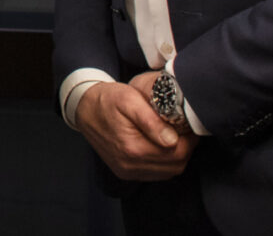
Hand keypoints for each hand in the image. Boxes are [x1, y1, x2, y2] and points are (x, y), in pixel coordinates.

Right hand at [74, 80, 197, 180]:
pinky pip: (156, 173)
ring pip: (168, 172)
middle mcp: (129, 165)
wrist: (83, 108)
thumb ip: (151, 120)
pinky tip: (162, 146)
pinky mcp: (125, 172)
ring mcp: (127, 171)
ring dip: (177, 156)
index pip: (177, 153)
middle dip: (186, 148)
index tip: (188, 124)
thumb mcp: (128, 99)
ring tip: (174, 136)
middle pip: (176, 165)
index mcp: (132, 148)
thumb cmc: (106, 99)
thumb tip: (172, 139)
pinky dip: (165, 162)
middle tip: (184, 129)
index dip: (189, 139)